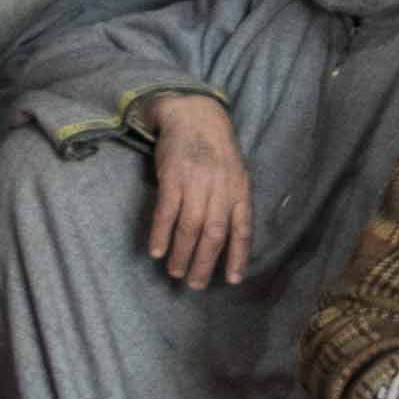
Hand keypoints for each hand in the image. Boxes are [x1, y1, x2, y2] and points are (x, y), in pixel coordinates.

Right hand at [143, 98, 256, 290]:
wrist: (194, 114)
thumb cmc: (216, 149)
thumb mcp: (235, 173)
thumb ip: (233, 202)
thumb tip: (230, 237)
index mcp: (240, 190)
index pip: (242, 229)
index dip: (238, 256)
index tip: (234, 279)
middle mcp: (221, 188)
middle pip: (214, 234)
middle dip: (205, 263)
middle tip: (196, 284)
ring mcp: (196, 182)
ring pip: (190, 227)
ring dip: (181, 254)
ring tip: (175, 272)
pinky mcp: (173, 176)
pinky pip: (166, 211)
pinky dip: (161, 234)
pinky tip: (156, 251)